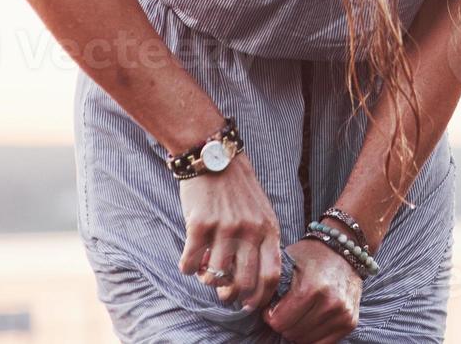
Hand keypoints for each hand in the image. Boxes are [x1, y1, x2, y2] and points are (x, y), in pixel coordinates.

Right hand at [175, 155, 282, 311]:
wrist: (214, 156)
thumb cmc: (238, 187)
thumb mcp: (261, 211)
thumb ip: (262, 239)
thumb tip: (256, 278)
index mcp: (269, 228)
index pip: (272, 274)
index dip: (261, 296)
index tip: (251, 304)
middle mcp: (250, 230)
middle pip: (244, 282)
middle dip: (232, 295)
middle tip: (224, 293)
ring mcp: (225, 228)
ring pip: (216, 277)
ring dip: (208, 281)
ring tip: (205, 273)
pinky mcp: (200, 224)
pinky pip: (191, 263)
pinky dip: (188, 268)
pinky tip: (188, 261)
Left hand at [264, 236, 364, 342]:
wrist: (344, 250)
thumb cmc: (312, 256)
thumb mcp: (288, 262)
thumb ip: (271, 285)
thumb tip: (251, 305)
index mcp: (312, 288)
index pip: (279, 322)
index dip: (270, 316)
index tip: (271, 307)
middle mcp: (330, 302)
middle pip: (291, 333)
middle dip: (284, 323)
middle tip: (287, 309)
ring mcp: (343, 314)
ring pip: (306, 340)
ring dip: (298, 329)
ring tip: (300, 312)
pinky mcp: (350, 322)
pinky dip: (313, 335)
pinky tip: (311, 320)